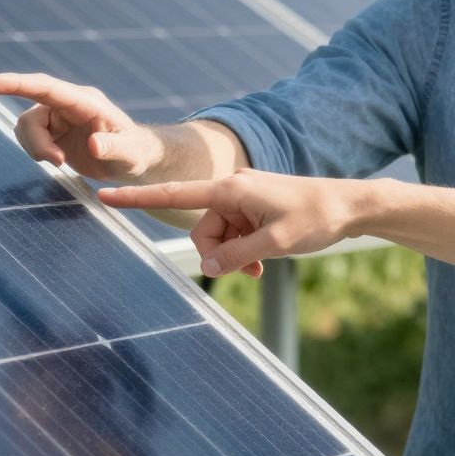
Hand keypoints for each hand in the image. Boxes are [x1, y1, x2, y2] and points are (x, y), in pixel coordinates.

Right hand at [0, 72, 160, 179]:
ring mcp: (57, 116)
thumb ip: (114, 148)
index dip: (15, 84)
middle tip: (57, 162)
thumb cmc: (136, 152)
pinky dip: (36, 152)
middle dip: (35, 140)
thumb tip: (94, 144)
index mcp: (85, 101)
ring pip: (26, 128)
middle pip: (31, 116)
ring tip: (61, 163)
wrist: (133, 160)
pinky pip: (29, 138)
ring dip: (36, 149)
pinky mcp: (51, 131)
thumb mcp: (131, 153)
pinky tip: (58, 160)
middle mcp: (66, 104)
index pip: (45, 87)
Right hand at [102, 172, 368, 278]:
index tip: (104, 195)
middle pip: (203, 230)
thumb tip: (208, 267)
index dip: (137, 199)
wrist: (350, 206)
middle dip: (220, 252)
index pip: (175, 195)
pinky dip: (244, 249)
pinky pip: (235, 234)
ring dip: (235, 254)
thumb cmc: (317, 217)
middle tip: (251, 265)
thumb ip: (236, 255)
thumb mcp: (276, 244)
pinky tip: (263, 262)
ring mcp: (243, 198)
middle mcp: (232, 188)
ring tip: (263, 262)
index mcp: (231, 188)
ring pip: (219, 236)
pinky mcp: (253, 207)